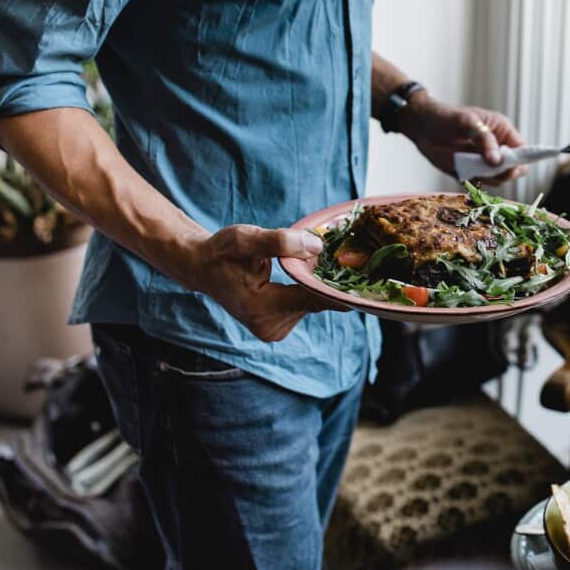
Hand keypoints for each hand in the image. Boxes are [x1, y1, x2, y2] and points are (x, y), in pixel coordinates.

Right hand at [187, 225, 344, 341]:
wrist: (203, 268)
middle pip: (314, 301)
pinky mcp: (278, 327)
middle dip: (327, 279)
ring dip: (316, 283)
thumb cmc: (222, 251)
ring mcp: (274, 330)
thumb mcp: (246, 239)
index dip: (338, 288)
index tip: (366, 280)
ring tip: (314, 260)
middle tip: (346, 255)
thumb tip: (317, 246)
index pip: (311, 298)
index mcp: (261, 308)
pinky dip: (308, 290)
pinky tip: (306, 273)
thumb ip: (279, 242)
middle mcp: (270, 326)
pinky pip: (304, 305)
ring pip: (311, 303)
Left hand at [397, 93, 526, 185]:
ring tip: (468, 162)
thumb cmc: (446, 117)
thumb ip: (484, 140)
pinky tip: (461, 167)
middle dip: (505, 172)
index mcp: (502, 131)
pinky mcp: (472, 173)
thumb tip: (497, 161)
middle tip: (488, 167)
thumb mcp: (467, 121)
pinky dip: (474, 180)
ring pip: (498, 179)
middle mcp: (497, 149)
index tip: (512, 164)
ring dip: (487, 176)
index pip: (523, 150)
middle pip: (514, 169)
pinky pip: (481, 183)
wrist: (422, 126)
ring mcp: (485, 162)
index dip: (522, 159)